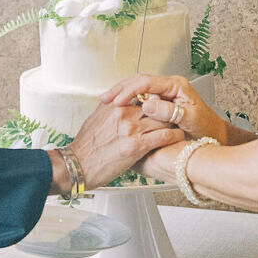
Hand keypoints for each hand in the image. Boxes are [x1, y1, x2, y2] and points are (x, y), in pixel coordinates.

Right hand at [64, 100, 185, 190]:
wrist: (77, 165)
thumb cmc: (85, 147)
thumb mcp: (95, 119)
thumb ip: (109, 109)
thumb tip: (115, 102)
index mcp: (114, 105)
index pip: (139, 92)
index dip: (153, 97)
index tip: (160, 100)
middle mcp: (123, 113)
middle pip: (153, 103)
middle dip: (165, 108)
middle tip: (174, 112)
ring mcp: (131, 128)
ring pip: (162, 118)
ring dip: (173, 121)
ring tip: (180, 124)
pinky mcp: (137, 145)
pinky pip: (163, 136)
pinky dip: (174, 135)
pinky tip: (178, 136)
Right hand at [100, 74, 227, 143]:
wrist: (215, 134)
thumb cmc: (206, 127)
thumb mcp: (189, 119)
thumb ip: (168, 111)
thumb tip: (147, 105)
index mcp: (176, 85)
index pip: (146, 82)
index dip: (128, 91)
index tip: (117, 100)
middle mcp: (169, 86)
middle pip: (138, 82)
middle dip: (120, 90)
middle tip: (105, 100)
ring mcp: (164, 94)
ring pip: (136, 89)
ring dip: (121, 95)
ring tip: (107, 103)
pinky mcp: (161, 102)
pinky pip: (140, 99)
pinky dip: (127, 103)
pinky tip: (118, 110)